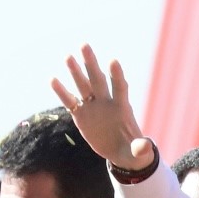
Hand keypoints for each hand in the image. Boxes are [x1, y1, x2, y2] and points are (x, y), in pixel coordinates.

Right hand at [50, 45, 152, 170]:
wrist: (120, 151)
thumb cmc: (132, 150)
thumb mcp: (139, 152)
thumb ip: (141, 148)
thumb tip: (146, 147)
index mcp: (122, 107)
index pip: (120, 87)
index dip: (117, 75)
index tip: (113, 61)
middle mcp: (106, 102)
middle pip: (98, 79)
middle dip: (91, 64)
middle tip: (84, 45)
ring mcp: (93, 106)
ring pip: (83, 86)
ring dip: (75, 72)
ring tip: (68, 56)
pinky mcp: (81, 114)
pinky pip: (70, 101)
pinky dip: (62, 92)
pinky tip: (52, 80)